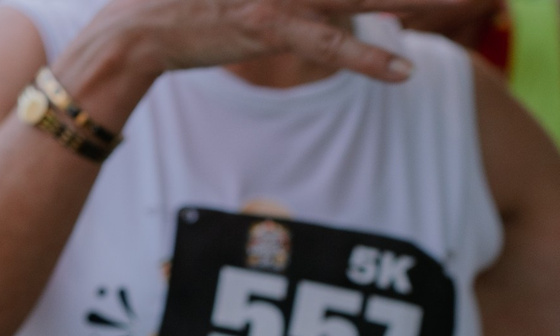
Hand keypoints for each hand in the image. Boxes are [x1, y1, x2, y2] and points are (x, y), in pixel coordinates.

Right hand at [88, 0, 453, 82]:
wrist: (133, 30)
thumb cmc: (176, 9)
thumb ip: (268, 6)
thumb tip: (311, 17)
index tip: (419, 0)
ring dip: (414, 2)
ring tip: (460, 3)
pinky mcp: (270, 24)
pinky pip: (331, 44)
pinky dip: (368, 60)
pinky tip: (402, 72)